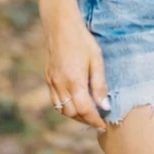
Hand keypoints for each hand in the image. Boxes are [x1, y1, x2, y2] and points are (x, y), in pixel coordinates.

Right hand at [44, 16, 110, 130]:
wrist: (60, 27)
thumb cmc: (82, 41)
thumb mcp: (97, 61)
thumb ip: (100, 85)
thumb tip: (105, 106)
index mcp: (74, 82)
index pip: (85, 110)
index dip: (94, 120)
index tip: (103, 126)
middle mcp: (60, 85)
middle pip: (72, 113)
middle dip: (85, 120)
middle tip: (98, 120)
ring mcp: (52, 83)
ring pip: (61, 109)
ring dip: (75, 115)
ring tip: (88, 114)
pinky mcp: (48, 79)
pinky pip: (55, 101)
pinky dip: (65, 107)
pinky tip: (75, 103)